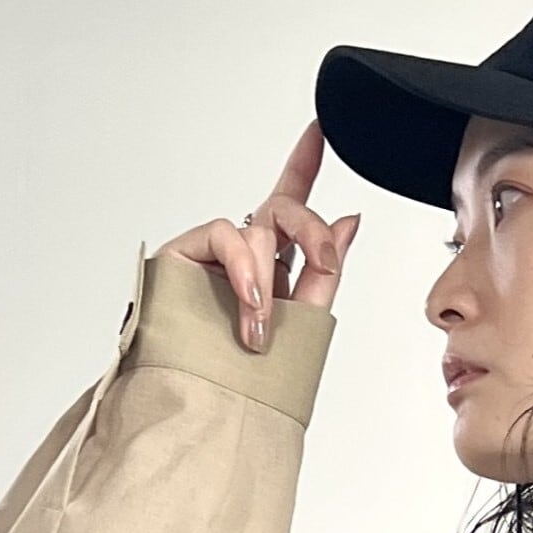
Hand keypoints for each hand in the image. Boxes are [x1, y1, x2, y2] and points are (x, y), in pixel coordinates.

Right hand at [161, 121, 359, 353]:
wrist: (202, 402)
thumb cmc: (246, 374)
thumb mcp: (302, 320)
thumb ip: (325, 272)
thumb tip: (349, 222)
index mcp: (272, 265)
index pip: (290, 206)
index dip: (303, 165)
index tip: (319, 131)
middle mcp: (242, 253)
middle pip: (283, 209)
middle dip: (311, 229)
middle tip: (323, 261)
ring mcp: (212, 252)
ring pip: (258, 228)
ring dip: (268, 276)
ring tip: (260, 327)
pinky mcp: (183, 252)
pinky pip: (226, 235)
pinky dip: (244, 268)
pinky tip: (249, 301)